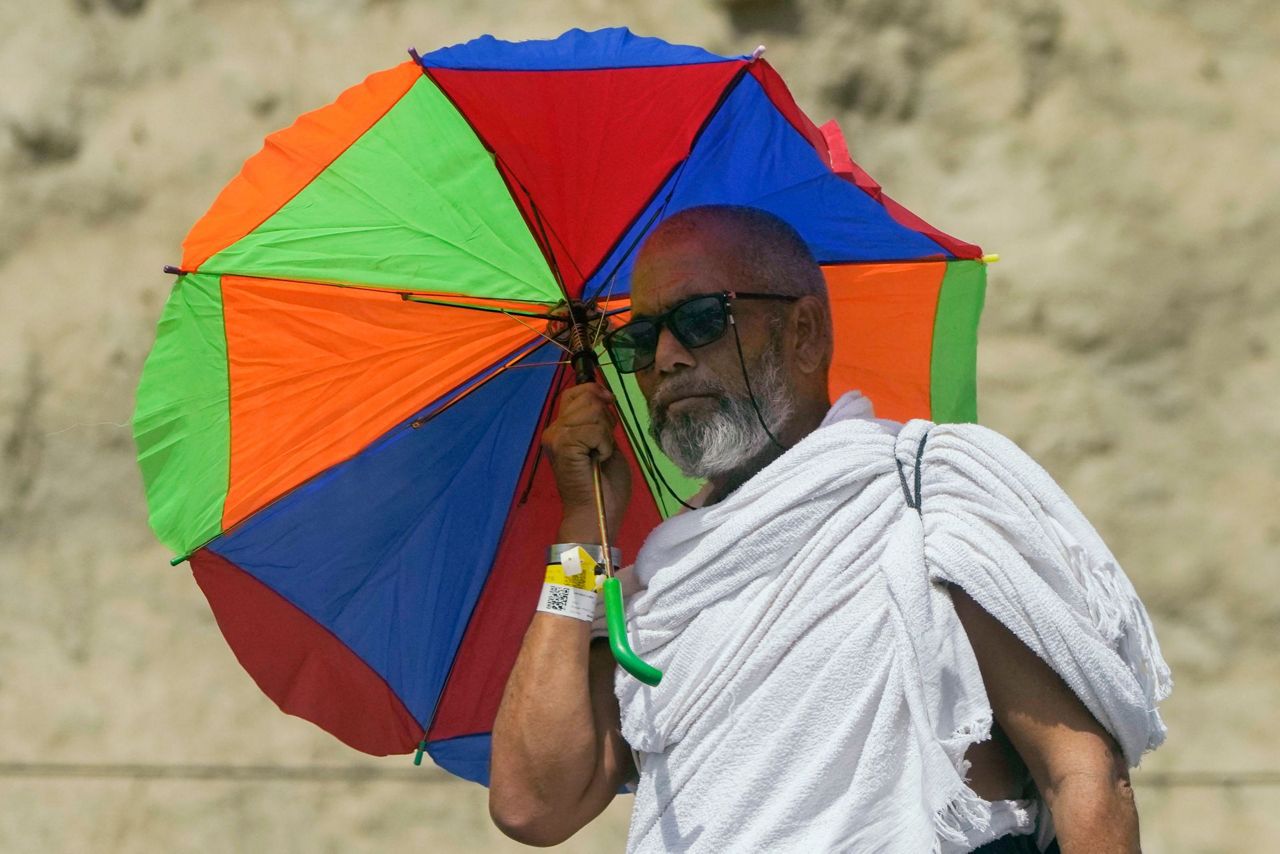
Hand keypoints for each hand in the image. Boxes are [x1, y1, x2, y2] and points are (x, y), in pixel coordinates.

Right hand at [541, 383, 631, 543]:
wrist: (596, 515)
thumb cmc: (605, 487)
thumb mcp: (606, 444)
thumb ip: (600, 423)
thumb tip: (602, 397)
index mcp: (562, 430)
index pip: (574, 393)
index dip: (595, 392)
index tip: (609, 403)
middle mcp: (554, 430)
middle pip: (586, 397)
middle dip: (605, 417)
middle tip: (604, 444)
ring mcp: (556, 437)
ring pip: (592, 410)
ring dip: (605, 433)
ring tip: (601, 454)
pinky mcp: (563, 445)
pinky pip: (594, 428)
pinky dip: (604, 444)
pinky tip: (599, 459)